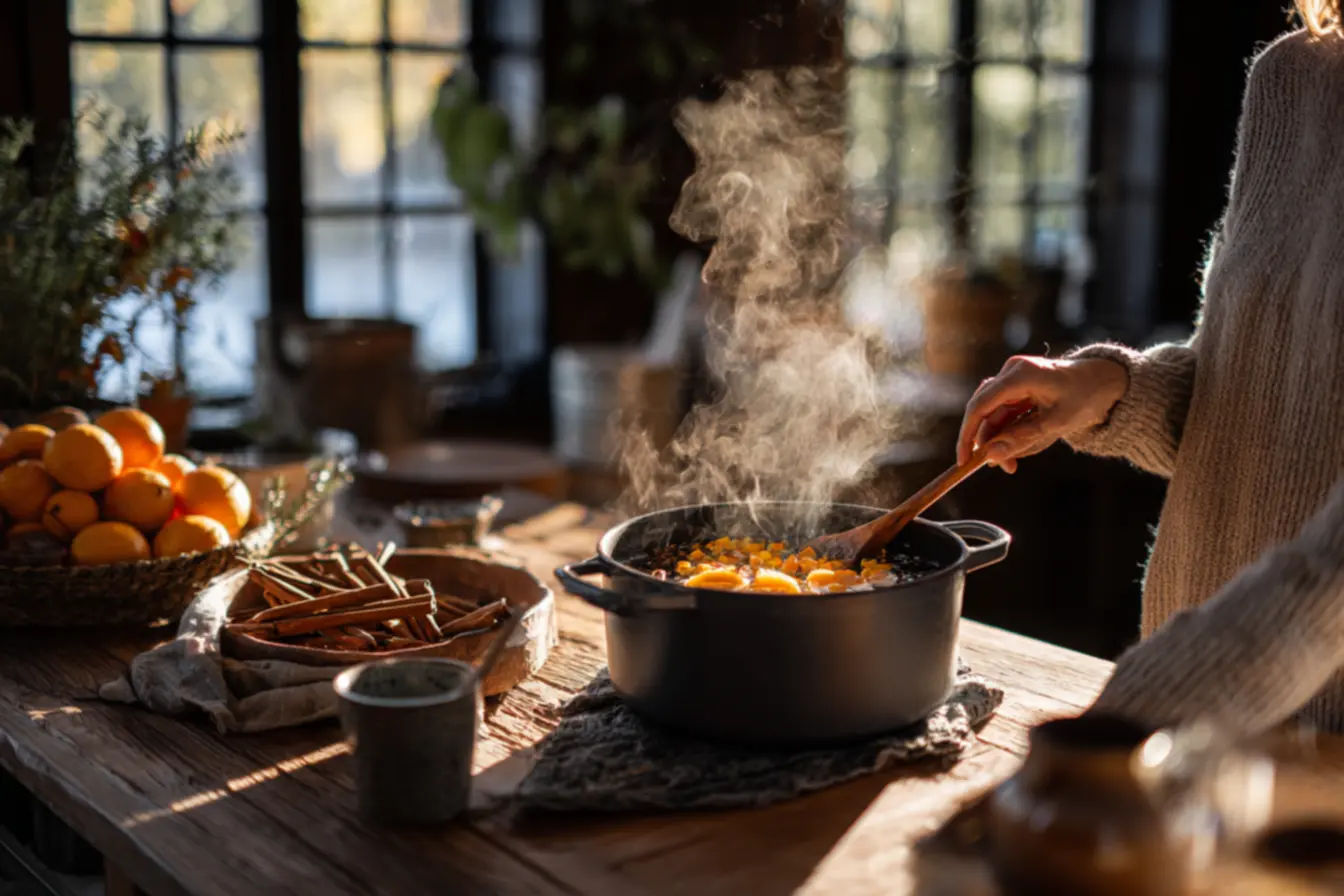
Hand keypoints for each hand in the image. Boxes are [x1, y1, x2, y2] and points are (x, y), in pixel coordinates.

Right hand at [957, 356, 1127, 473]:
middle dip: (990, 442)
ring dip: (1001, 440)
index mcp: (1020, 374)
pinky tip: (1021, 447)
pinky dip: (1010, 432)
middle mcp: (1011, 372)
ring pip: (994, 415)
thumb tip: (990, 457)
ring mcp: (1013, 378)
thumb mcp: (1055, 424)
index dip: (967, 434)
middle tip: (1003, 467)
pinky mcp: (1017, 387)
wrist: (1105, 380)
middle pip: (984, 411)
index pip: (980, 406)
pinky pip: (1005, 413)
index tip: (964, 460)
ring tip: (1014, 463)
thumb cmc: (1085, 397)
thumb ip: (1021, 440)